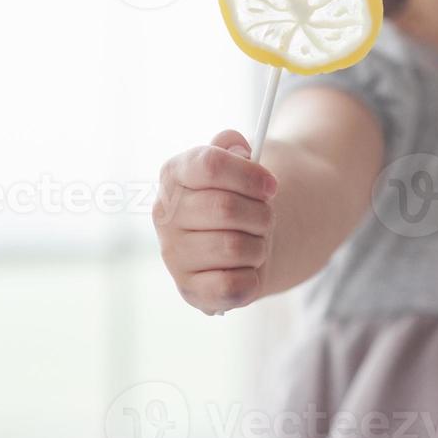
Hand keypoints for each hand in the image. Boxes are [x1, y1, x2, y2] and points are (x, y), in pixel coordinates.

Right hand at [153, 130, 279, 314]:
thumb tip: (237, 146)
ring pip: (234, 247)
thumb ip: (233, 148)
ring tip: (255, 241)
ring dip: (259, 244)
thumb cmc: (241, 197)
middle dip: (260, 213)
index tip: (272, 185)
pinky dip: (252, 278)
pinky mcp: (190, 290)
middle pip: (226, 207)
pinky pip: (231, 285)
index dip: (249, 174)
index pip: (210, 164)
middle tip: (265, 217)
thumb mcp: (239, 164)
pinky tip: (248, 269)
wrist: (247, 241)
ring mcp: (174, 255)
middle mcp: (165, 215)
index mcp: (175, 174)